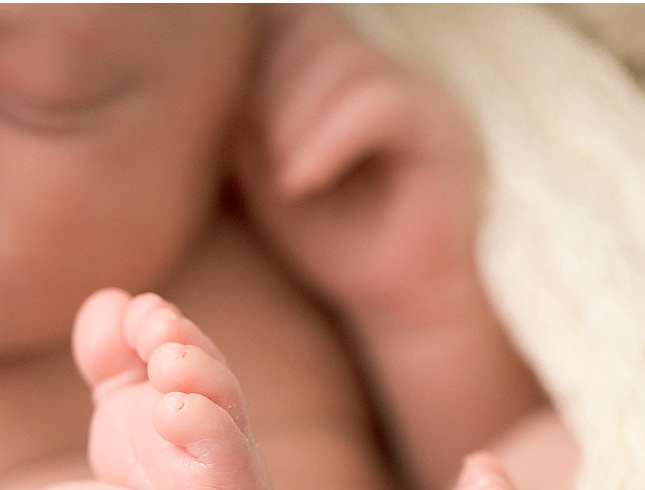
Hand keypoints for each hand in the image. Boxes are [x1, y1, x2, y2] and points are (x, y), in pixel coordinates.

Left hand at [235, 6, 482, 323]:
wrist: (392, 306)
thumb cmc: (328, 242)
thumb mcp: (263, 169)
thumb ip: (242, 113)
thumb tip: (204, 69)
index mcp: (341, 69)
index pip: (288, 17)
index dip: (249, 58)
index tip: (234, 130)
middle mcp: (384, 66)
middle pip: (310, 24)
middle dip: (266, 86)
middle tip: (251, 155)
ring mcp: (418, 89)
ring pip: (341, 58)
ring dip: (292, 118)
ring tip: (281, 180)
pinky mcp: (441, 127)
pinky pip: (378, 102)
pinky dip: (327, 141)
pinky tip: (299, 184)